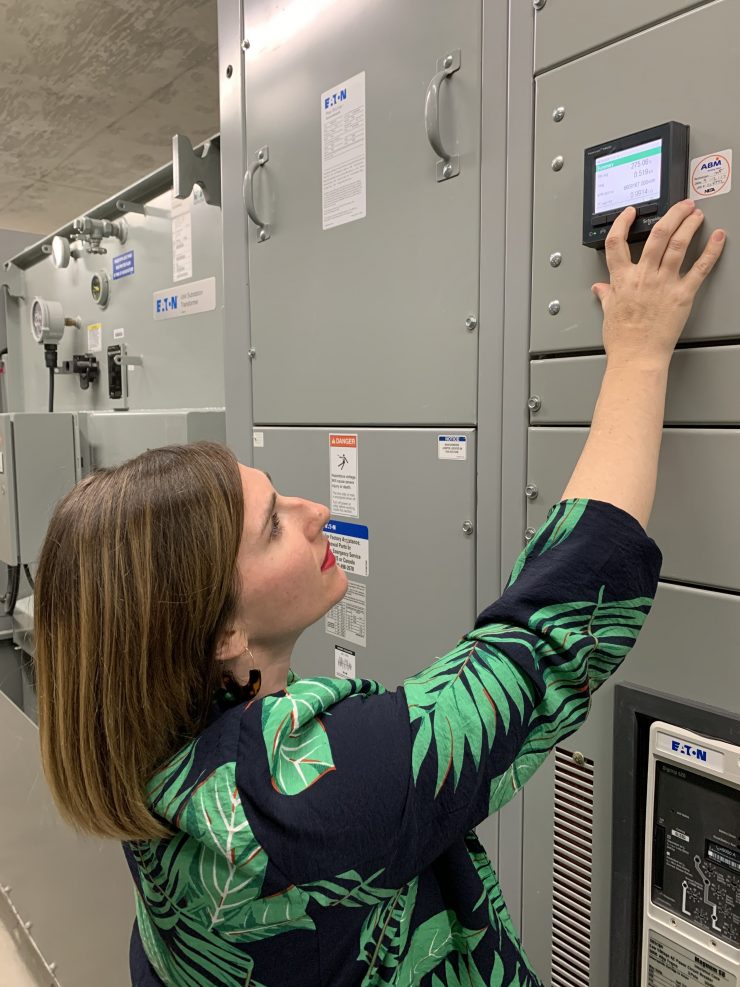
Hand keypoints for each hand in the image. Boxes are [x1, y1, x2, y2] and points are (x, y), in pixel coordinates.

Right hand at [591, 199, 725, 367]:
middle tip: (681, 205)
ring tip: (696, 214)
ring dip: (689, 224)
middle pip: (657, 234)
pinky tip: (718, 238)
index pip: (616, 242)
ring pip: (678, 244)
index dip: (622, 222)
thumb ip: (606, 296)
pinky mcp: (682, 295)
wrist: (637, 357)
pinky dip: (711, 251)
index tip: (631, 212)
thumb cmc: (623, 340)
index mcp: (622, 279)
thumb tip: (599, 288)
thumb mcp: (608, 314)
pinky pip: (700, 268)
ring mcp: (664, 284)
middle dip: (672, 214)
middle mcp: (643, 277)